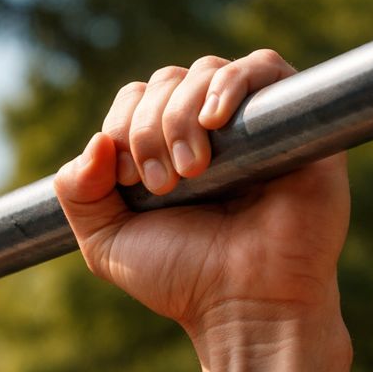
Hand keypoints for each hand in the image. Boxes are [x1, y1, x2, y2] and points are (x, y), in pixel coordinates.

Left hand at [54, 50, 349, 342]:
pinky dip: (232, 83)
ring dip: (182, 114)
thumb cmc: (182, 277)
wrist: (246, 304)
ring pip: (206, 72)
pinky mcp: (295, 124)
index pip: (134, 99)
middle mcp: (207, 131)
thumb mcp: (105, 243)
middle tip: (163, 184)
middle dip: (150, 127)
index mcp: (164, 149)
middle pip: (165, 81)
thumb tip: (94, 142)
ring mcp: (251, 125)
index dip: (122, 126)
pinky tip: (215, 121)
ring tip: (192, 170)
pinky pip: (264, 66)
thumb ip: (77, 193)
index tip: (131, 182)